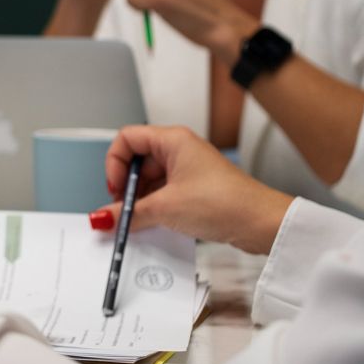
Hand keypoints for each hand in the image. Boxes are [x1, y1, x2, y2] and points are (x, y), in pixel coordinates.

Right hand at [94, 125, 293, 254]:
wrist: (262, 223)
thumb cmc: (224, 203)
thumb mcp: (166, 208)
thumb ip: (128, 212)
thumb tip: (101, 217)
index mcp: (172, 140)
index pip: (127, 139)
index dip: (115, 163)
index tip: (117, 189)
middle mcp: (180, 150)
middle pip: (137, 161)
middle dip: (126, 187)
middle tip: (123, 210)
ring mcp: (189, 169)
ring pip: (150, 180)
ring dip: (140, 201)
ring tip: (139, 222)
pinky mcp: (196, 189)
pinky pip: (164, 193)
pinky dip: (155, 207)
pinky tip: (154, 224)